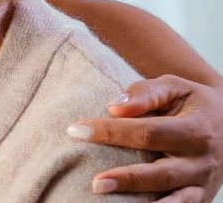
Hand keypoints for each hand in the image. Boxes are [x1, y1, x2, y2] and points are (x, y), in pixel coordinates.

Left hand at [67, 75, 222, 200]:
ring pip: (177, 201)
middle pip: (161, 173)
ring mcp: (203, 183)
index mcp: (195, 129)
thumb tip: (114, 107)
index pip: (147, 132)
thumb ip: (145, 93)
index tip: (75, 130)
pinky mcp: (202, 198)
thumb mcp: (174, 87)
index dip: (110, 132)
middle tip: (95, 183)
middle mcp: (202, 160)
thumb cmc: (192, 102)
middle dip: (127, 179)